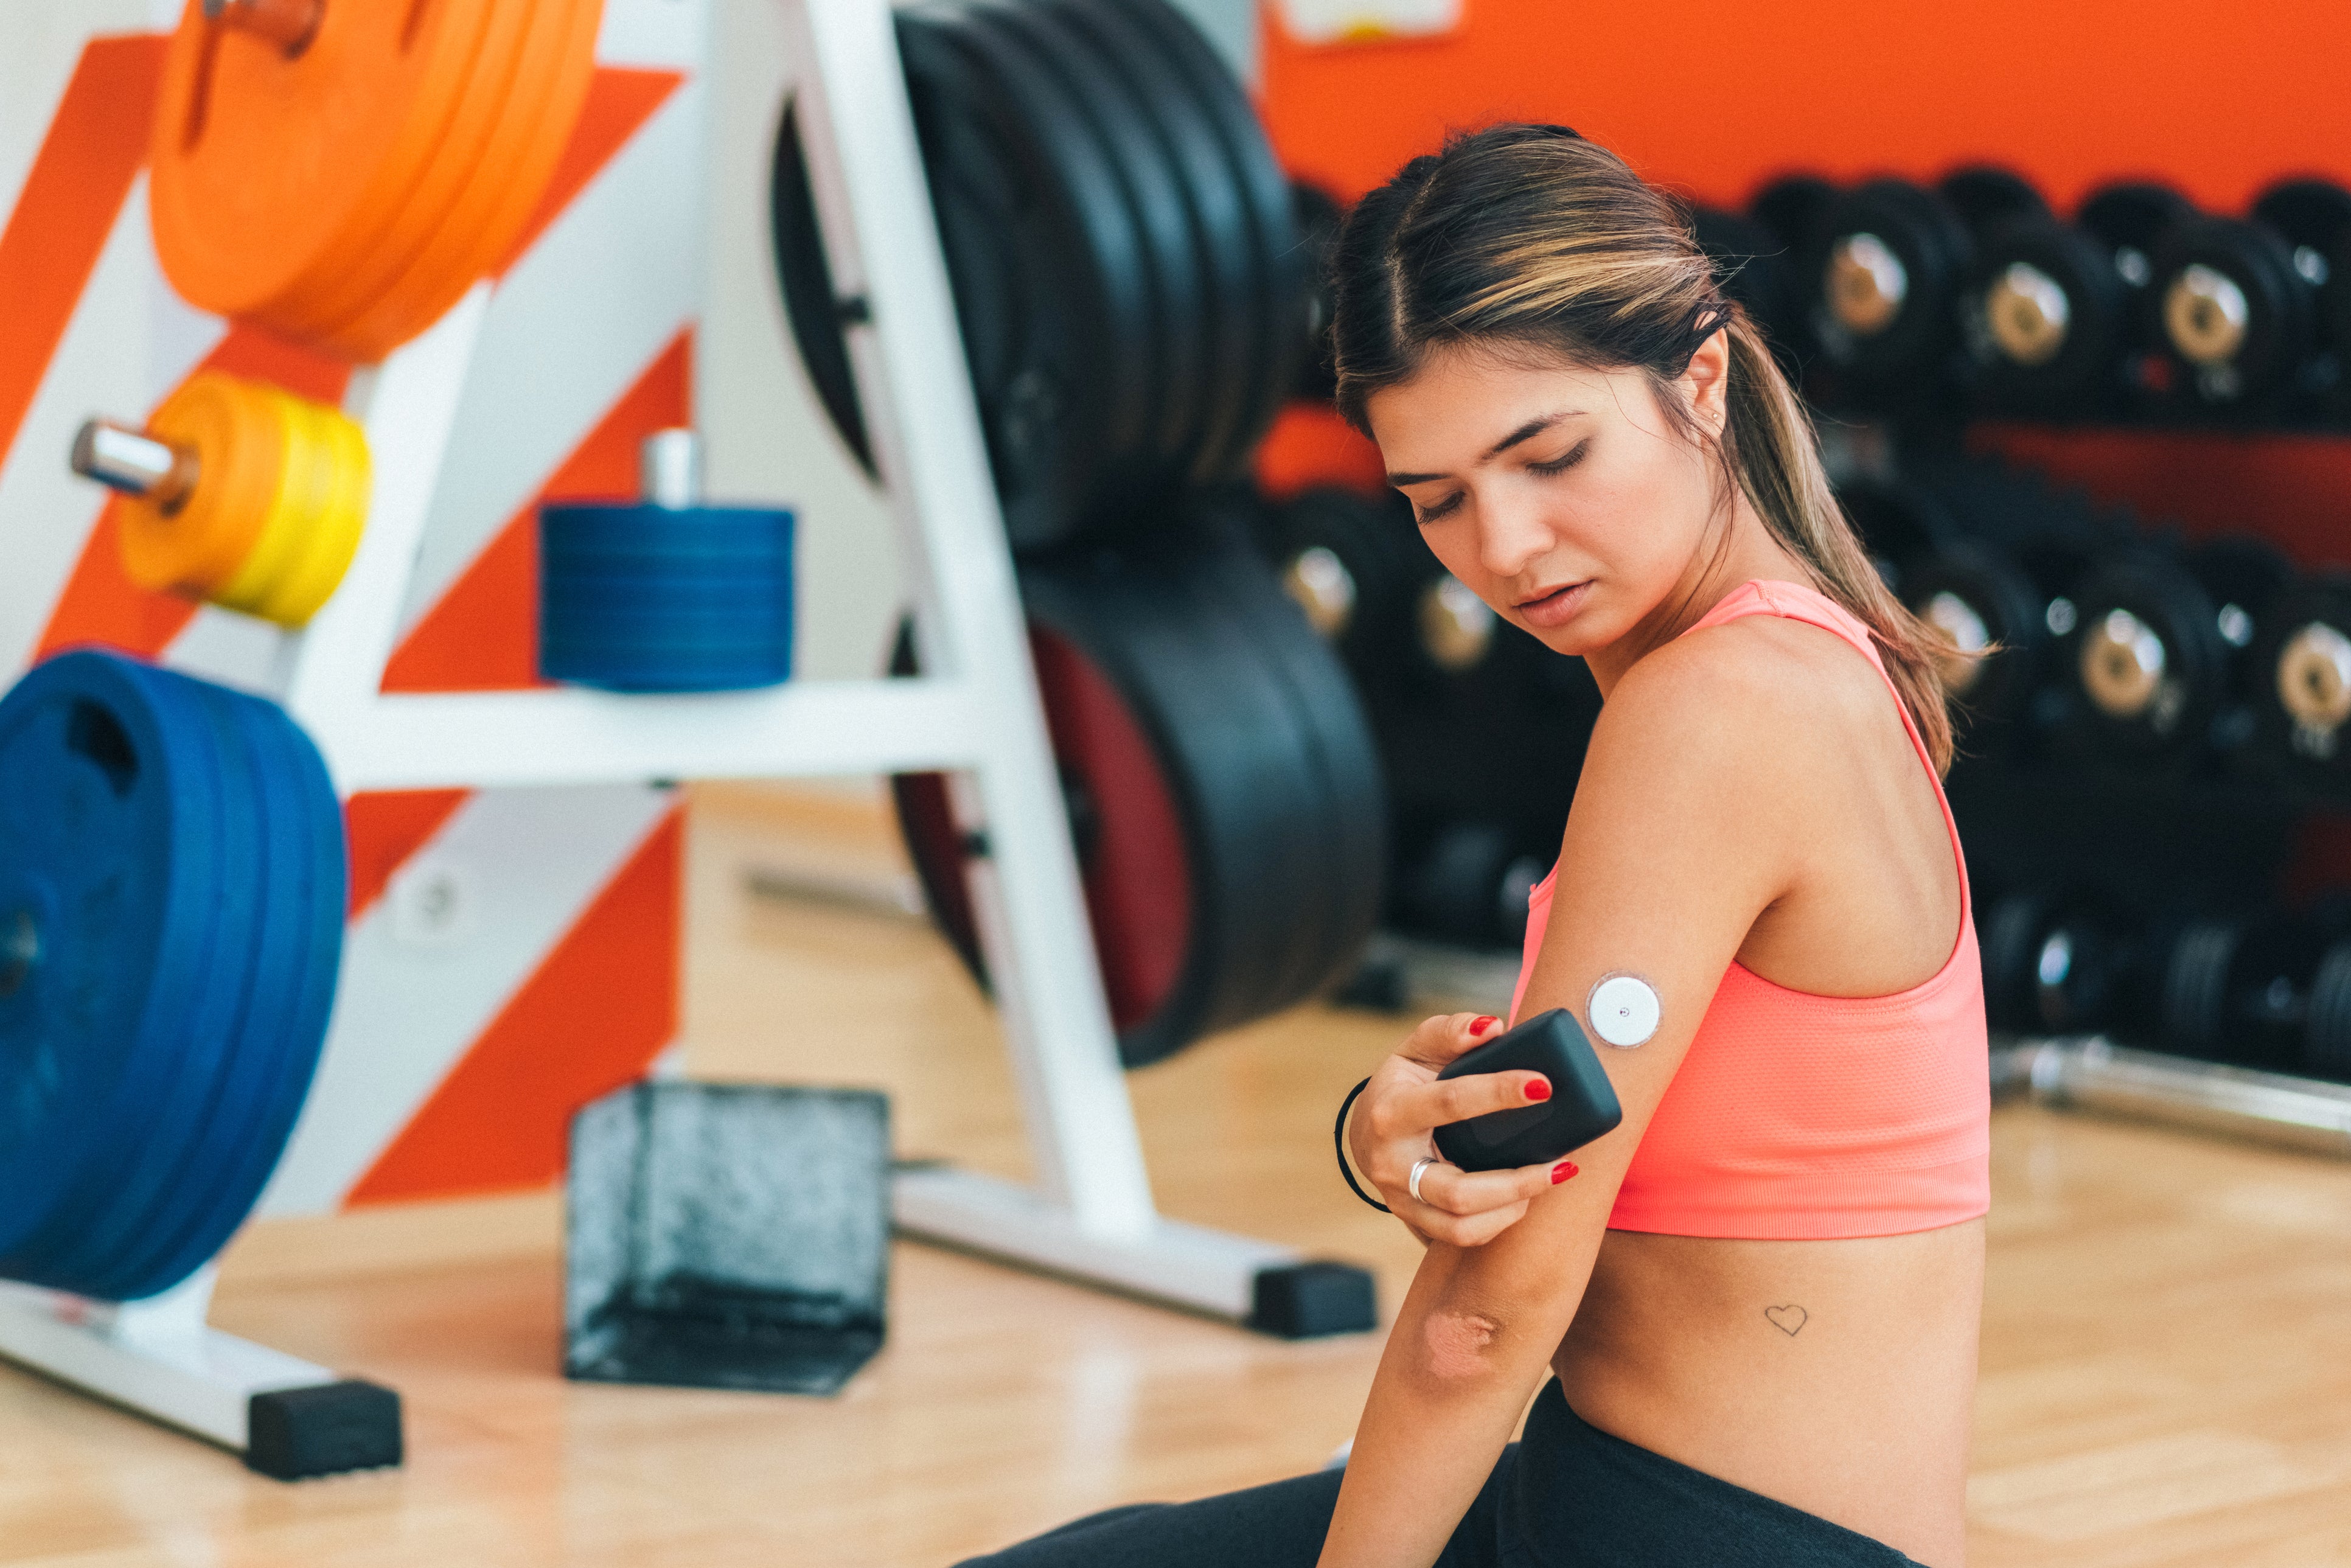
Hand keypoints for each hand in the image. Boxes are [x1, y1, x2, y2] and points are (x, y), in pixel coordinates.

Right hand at [1346, 1013, 1576, 1245]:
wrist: (1367, 1133)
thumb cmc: (1402, 1084)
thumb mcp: (1417, 1050)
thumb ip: (1450, 1032)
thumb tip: (1492, 1027)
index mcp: (1393, 1112)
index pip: (1451, 1103)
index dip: (1498, 1093)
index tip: (1544, 1085)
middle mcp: (1392, 1163)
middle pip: (1459, 1190)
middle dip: (1518, 1181)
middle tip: (1562, 1163)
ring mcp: (1401, 1199)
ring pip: (1462, 1225)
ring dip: (1514, 1207)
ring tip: (1548, 1180)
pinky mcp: (1415, 1221)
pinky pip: (1461, 1236)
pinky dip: (1499, 1222)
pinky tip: (1524, 1200)